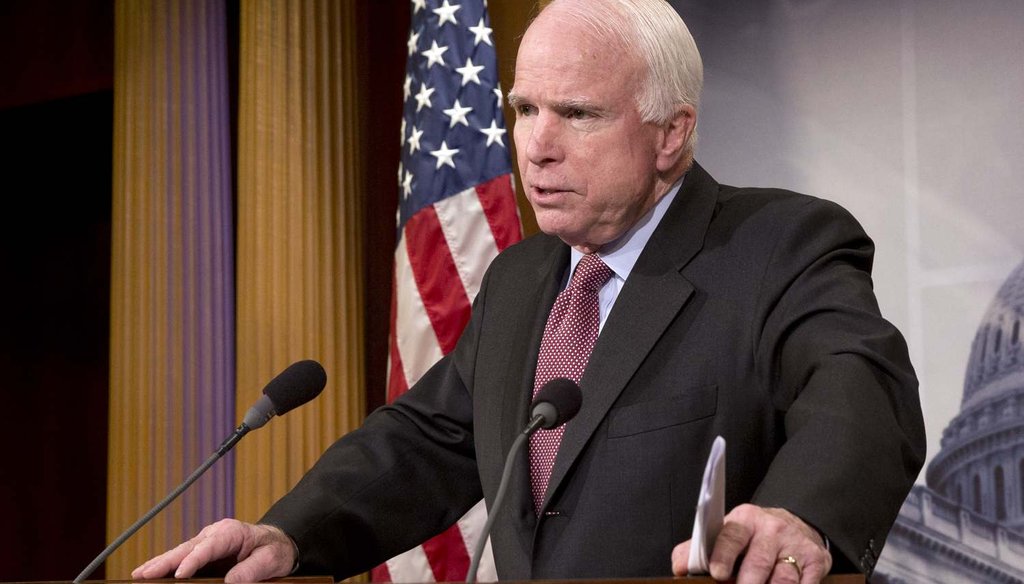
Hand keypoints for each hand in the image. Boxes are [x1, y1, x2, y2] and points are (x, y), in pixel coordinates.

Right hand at [131, 518, 296, 582]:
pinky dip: (166, 566)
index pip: (208, 547)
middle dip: (164, 561)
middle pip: (186, 548)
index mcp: (231, 532)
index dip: (192, 561)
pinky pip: (182, 558)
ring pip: (179, 553)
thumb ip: (251, 570)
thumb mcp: (269, 560)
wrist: (277, 543)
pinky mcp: (203, 553)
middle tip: (144, 574)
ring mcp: (206, 543)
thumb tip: (229, 583)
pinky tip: (149, 573)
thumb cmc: (274, 550)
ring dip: (159, 564)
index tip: (179, 574)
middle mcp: (214, 535)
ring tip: (139, 575)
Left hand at [670, 504, 830, 582]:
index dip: (723, 555)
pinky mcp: (817, 561)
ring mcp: (796, 545)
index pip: (731, 536)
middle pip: (758, 564)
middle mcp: (772, 529)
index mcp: (745, 520)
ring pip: (782, 579)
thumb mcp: (727, 534)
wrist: (797, 526)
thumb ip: (699, 550)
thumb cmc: (753, 537)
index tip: (717, 573)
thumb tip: (679, 569)